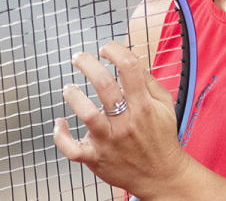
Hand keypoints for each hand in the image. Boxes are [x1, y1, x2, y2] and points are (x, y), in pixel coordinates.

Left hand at [53, 41, 188, 196]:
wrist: (161, 175)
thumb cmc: (161, 138)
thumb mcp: (165, 105)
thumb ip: (149, 81)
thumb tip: (130, 61)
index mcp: (143, 105)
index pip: (129, 67)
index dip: (114, 50)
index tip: (106, 49)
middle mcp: (126, 121)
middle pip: (104, 85)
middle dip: (87, 64)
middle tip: (79, 58)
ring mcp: (109, 141)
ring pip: (86, 114)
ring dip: (73, 96)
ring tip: (69, 89)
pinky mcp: (96, 157)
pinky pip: (72, 149)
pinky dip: (61, 136)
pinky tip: (60, 124)